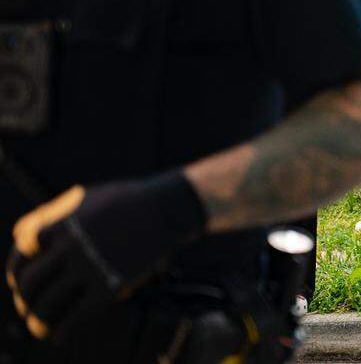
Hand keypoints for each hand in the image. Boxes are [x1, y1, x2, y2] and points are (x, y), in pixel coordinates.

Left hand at [7, 173, 203, 342]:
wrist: (170, 208)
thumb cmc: (132, 200)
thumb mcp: (90, 197)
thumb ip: (58, 215)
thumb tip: (31, 236)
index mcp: (62, 222)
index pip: (21, 253)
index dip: (18, 269)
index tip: (22, 280)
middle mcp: (70, 246)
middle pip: (29, 282)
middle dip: (24, 298)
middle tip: (28, 306)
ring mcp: (89, 267)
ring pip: (45, 305)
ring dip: (37, 320)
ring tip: (40, 327)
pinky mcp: (109, 288)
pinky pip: (73, 320)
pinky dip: (62, 332)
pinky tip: (62, 335)